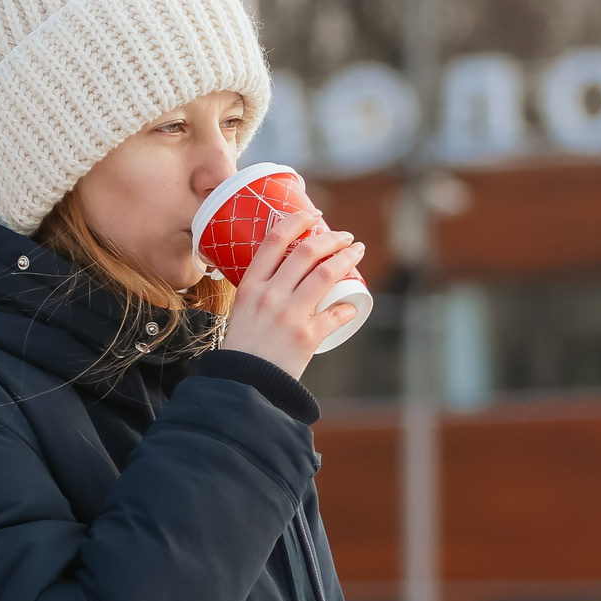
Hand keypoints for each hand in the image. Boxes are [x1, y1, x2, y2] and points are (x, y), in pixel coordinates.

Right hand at [220, 209, 365, 379]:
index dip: (298, 220)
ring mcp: (289, 315)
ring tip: (358, 252)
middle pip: (307, 252)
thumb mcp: (242, 311)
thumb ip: (261, 292)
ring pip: (327, 274)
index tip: (314, 214)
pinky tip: (353, 305)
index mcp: (250, 285)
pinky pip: (336, 314)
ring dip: (348, 258)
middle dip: (332, 238)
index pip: (275, 239)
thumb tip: (289, 277)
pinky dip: (348, 307)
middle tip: (346, 237)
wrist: (245, 386)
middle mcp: (270, 295)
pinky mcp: (307, 336)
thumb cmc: (243, 349)